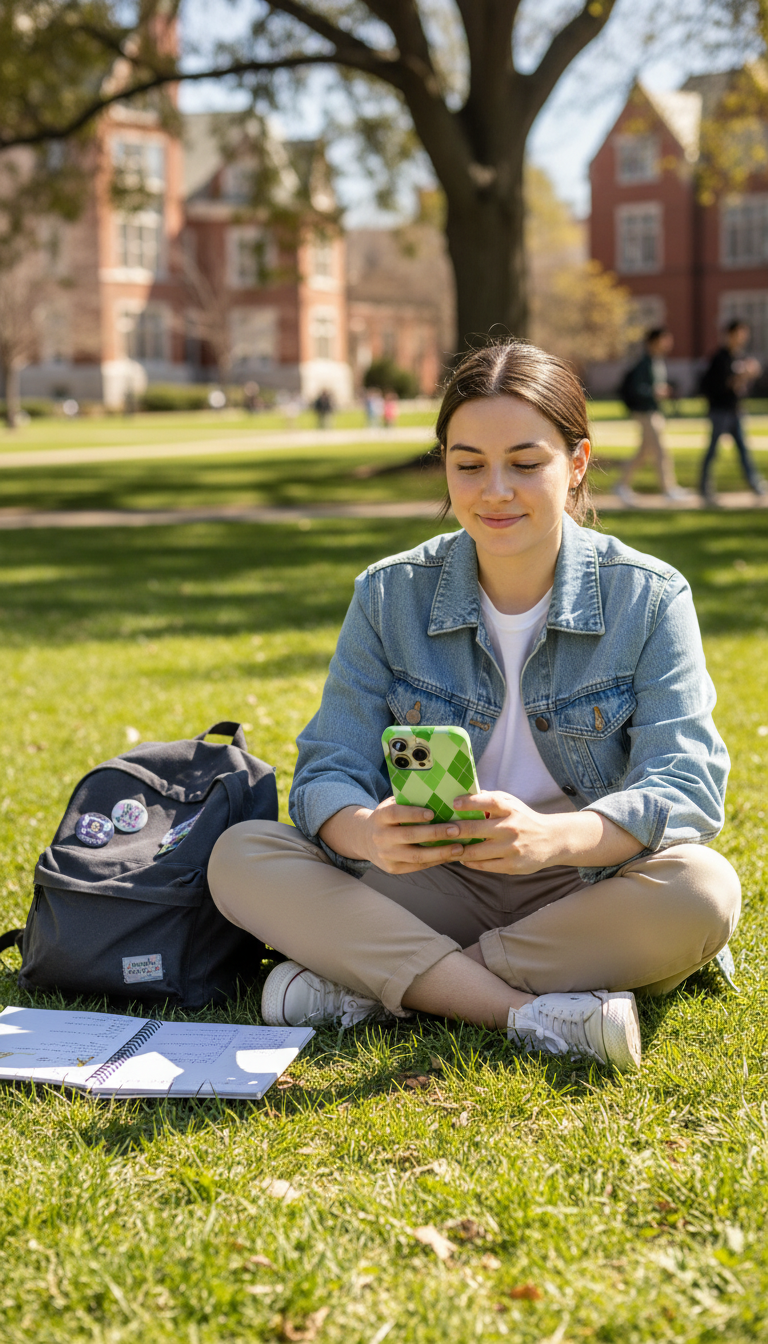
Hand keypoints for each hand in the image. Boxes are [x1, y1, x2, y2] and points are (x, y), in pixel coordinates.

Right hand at [358, 796, 466, 873]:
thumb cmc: (389, 818)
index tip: (433, 813)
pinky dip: (435, 861)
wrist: (366, 840)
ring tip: (458, 847)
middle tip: (456, 829)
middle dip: (434, 833)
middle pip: (409, 836)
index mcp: (380, 817)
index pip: (395, 814)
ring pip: (415, 856)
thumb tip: (441, 795)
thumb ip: (409, 802)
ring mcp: (386, 855)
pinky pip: (417, 866)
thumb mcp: (391, 806)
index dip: (413, 813)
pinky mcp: (393, 868)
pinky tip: (450, 855)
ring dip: (439, 852)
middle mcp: (380, 837)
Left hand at [449, 791, 641, 872]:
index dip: (469, 802)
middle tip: (438, 830)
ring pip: (475, 851)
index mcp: (510, 809)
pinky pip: (484, 865)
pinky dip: (469, 862)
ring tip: (446, 846)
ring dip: (458, 849)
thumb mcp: (511, 803)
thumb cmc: (524, 818)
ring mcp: (511, 848)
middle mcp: (510, 827)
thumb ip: (490, 798)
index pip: (488, 801)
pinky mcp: (512, 866)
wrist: (552, 840)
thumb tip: (463, 795)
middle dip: (453, 830)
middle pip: (474, 829)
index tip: (453, 803)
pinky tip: (462, 858)